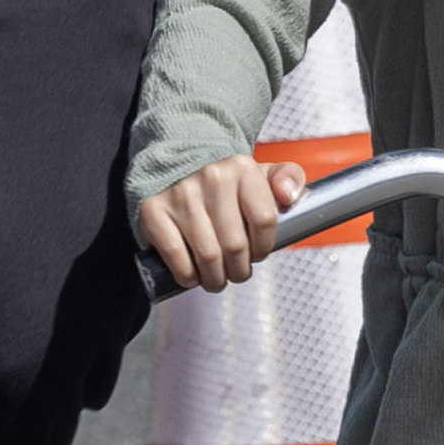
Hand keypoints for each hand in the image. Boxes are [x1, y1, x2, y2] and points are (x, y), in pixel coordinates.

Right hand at [136, 153, 309, 293]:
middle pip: (236, 245)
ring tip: (216, 277)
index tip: (257, 253)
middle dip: (239, 270)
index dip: (264, 247)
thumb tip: (289, 196)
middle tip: (236, 271)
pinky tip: (192, 273)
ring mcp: (180, 194)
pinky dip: (187, 275)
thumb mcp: (261, 175)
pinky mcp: (154, 210)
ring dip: (215, 278)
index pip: (265, 220)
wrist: (177, 166)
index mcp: (241, 168)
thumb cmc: (224, 183)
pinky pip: (177, 258)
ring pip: (208, 256)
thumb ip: (288, 178)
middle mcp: (211, 177)